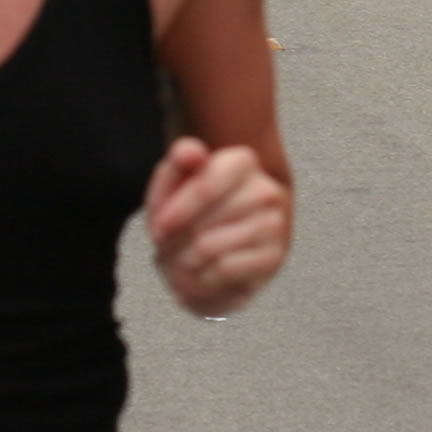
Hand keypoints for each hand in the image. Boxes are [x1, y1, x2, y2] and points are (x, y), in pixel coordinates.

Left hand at [147, 139, 289, 316]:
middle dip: (175, 242)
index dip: (176, 212)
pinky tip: (201, 273)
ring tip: (181, 261)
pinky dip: (203, 278)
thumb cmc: (192, 210)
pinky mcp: (273, 257)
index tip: (157, 229)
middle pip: (202, 225)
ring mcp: (274, 224)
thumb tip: (190, 153)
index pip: (206, 186)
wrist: (221, 243)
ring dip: (185, 262)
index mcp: (242, 162)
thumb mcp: (173, 185)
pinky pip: (224, 270)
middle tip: (167, 248)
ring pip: (210, 248)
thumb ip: (175, 163)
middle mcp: (265, 190)